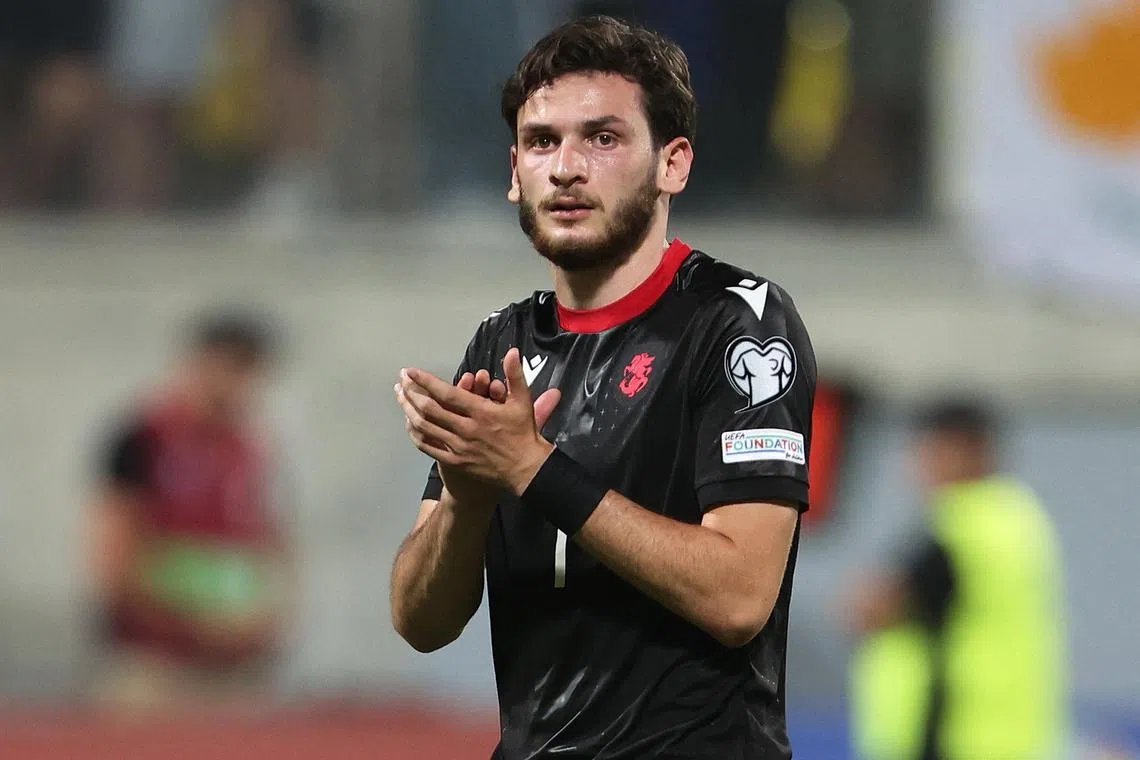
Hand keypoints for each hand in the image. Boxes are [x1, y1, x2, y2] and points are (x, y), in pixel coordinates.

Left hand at [396, 348, 560, 494]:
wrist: (526, 469)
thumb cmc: (523, 433)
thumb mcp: (523, 401)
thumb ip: (514, 375)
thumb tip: (512, 352)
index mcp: (481, 412)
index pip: (446, 393)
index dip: (426, 381)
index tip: (411, 371)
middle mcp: (466, 428)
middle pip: (429, 409)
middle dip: (411, 392)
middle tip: (401, 381)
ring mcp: (458, 446)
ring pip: (426, 427)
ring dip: (409, 411)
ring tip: (400, 397)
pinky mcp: (455, 461)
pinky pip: (429, 447)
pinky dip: (416, 434)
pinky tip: (410, 424)